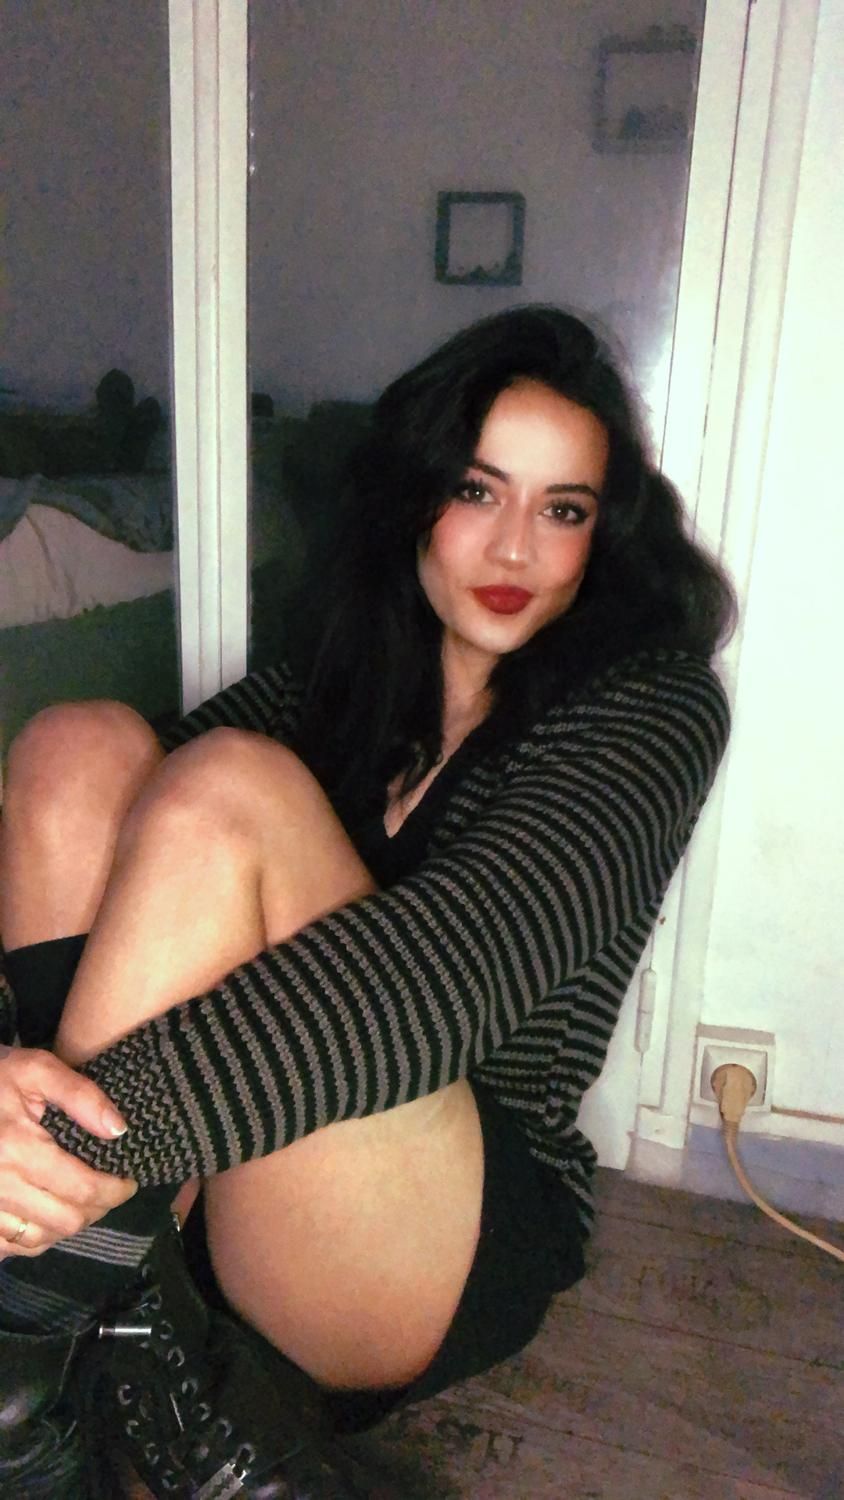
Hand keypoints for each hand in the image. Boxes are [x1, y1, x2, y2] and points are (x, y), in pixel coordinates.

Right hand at [0, 1042, 136, 1258]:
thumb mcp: (36, 1069)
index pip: (82, 1189)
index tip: (129, 1184)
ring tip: (83, 1206)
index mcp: (17, 1148)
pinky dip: (32, 1238)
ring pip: (36, 1240)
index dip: (114, 1191)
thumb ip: (81, 1096)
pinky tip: (46, 1217)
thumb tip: (118, 1130)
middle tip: (110, 1193)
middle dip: (96, 1210)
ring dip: (66, 1227)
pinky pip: (7, 1246)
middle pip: (63, 1221)